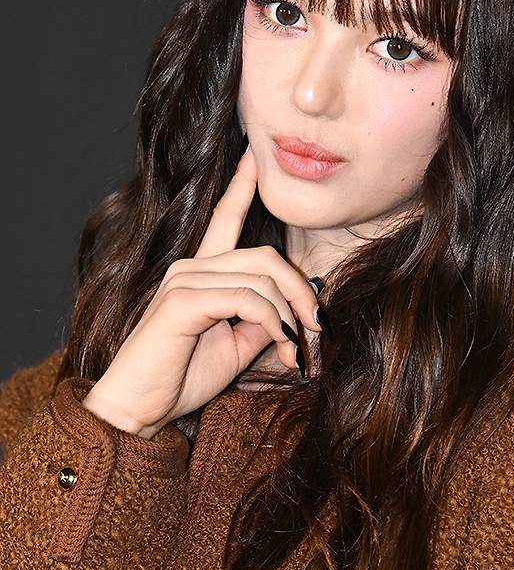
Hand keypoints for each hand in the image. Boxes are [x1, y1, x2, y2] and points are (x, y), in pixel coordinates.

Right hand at [82, 144, 321, 437]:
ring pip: (261, 278)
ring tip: (297, 349)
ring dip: (290, 315)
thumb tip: (297, 309)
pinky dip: (273, 322)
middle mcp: (190, 267)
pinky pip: (246, 299)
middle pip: (264, 256)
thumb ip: (263, 319)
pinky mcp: (183, 300)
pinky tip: (282, 347)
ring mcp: (184, 280)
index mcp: (201, 273)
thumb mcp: (236, 345)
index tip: (254, 157)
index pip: (224, 219)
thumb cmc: (181, 378)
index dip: (241, 187)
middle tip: (318, 326)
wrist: (138, 412)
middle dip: (300, 289)